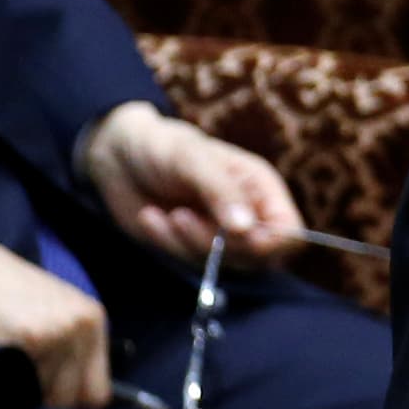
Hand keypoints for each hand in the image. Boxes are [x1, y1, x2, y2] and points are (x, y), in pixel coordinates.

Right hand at [0, 218, 110, 408]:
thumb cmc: (3, 293)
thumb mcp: (53, 313)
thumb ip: (71, 352)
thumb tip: (77, 407)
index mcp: (92, 320)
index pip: (99, 393)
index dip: (73, 406)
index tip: (52, 408)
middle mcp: (80, 327)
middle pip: (70, 400)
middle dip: (44, 402)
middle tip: (17, 380)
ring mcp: (56, 333)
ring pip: (43, 398)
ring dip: (20, 394)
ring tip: (2, 362)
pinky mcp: (27, 339)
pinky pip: (17, 387)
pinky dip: (0, 385)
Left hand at [81, 104, 301, 266]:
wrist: (118, 154)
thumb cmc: (162, 145)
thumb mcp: (192, 159)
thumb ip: (221, 192)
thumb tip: (247, 228)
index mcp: (260, 187)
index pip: (289, 231)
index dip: (270, 242)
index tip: (234, 233)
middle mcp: (247, 214)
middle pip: (255, 256)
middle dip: (215, 242)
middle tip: (182, 216)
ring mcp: (219, 234)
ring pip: (220, 263)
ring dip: (186, 241)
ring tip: (166, 213)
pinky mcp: (190, 246)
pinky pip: (187, 262)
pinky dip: (166, 242)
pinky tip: (151, 216)